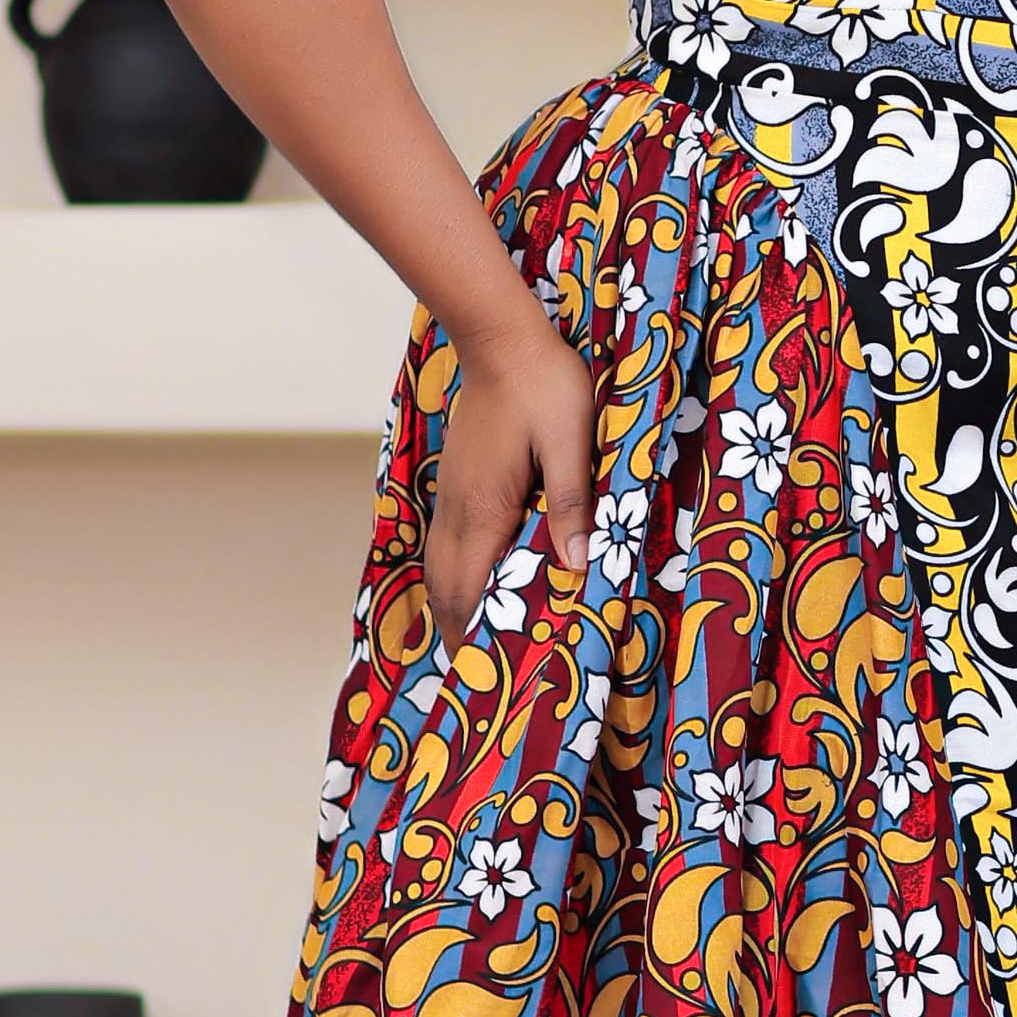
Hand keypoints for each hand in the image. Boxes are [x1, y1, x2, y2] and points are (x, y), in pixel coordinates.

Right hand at [426, 310, 597, 644]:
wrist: (502, 339)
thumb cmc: (545, 386)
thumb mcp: (571, 443)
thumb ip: (572, 503)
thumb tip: (577, 567)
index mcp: (486, 509)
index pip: (470, 590)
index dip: (476, 636)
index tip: (489, 678)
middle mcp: (458, 510)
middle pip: (445, 589)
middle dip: (460, 634)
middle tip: (483, 677)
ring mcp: (452, 496)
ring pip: (439, 568)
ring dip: (454, 607)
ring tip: (476, 642)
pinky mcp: (457, 483)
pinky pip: (446, 545)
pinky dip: (455, 577)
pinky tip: (475, 583)